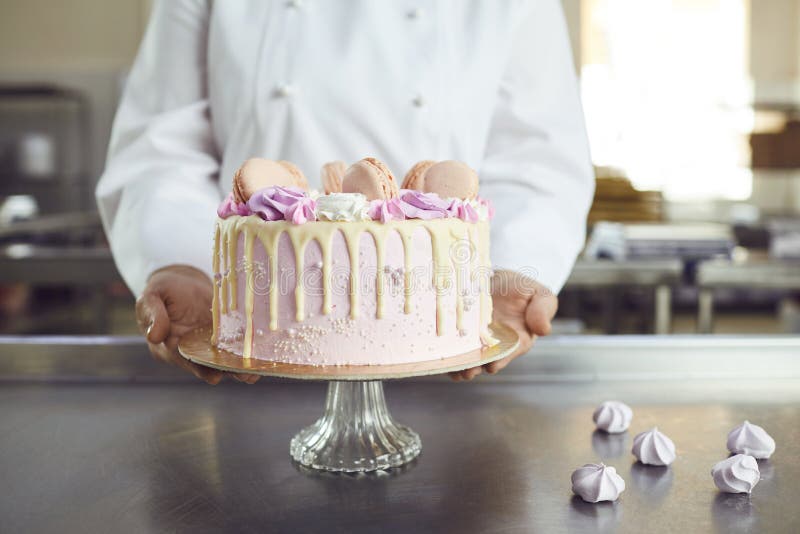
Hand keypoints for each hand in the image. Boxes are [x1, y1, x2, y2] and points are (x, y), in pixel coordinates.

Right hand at [136, 264, 259, 384]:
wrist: (184, 281)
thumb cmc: (164, 290)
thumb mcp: (152, 297)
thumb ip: (152, 314)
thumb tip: (154, 336)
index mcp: (170, 345)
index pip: (184, 359)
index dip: (199, 368)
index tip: (213, 376)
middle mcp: (192, 349)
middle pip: (208, 365)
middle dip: (226, 371)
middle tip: (244, 375)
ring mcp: (210, 344)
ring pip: (224, 360)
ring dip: (240, 367)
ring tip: (255, 371)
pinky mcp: (226, 334)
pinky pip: (236, 345)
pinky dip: (248, 351)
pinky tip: (261, 356)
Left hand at [449, 269, 557, 380]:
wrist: (498, 277)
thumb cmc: (522, 288)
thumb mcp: (539, 294)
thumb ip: (544, 309)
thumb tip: (544, 329)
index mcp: (516, 340)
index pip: (507, 354)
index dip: (500, 360)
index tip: (492, 363)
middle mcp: (494, 345)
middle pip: (483, 362)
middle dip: (475, 367)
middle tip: (466, 370)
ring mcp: (475, 340)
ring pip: (465, 358)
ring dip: (458, 364)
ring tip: (450, 365)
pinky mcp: (459, 333)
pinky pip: (451, 347)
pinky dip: (444, 352)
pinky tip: (438, 353)